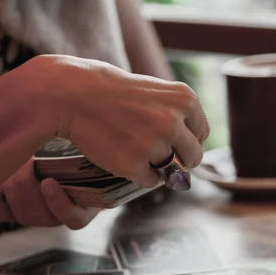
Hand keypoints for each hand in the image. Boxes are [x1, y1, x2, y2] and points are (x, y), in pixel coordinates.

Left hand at [0, 160, 99, 229]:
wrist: (69, 166)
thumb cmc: (84, 163)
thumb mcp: (95, 163)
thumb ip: (94, 157)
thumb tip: (94, 133)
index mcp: (80, 213)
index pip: (69, 216)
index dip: (56, 201)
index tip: (48, 182)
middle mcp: (55, 220)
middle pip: (34, 211)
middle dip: (26, 181)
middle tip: (28, 155)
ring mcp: (32, 217)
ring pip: (16, 208)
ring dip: (12, 182)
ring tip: (18, 158)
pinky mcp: (13, 212)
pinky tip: (4, 173)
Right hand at [25, 55, 209, 187]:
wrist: (73, 95)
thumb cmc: (115, 94)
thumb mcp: (158, 92)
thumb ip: (181, 117)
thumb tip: (196, 154)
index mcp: (185, 100)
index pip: (202, 134)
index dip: (188, 141)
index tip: (172, 140)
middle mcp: (174, 122)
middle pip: (193, 157)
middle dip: (179, 160)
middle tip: (157, 152)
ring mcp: (155, 144)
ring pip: (172, 171)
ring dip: (158, 167)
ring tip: (136, 150)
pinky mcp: (134, 164)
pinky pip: (150, 181)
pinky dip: (139, 174)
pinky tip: (123, 156)